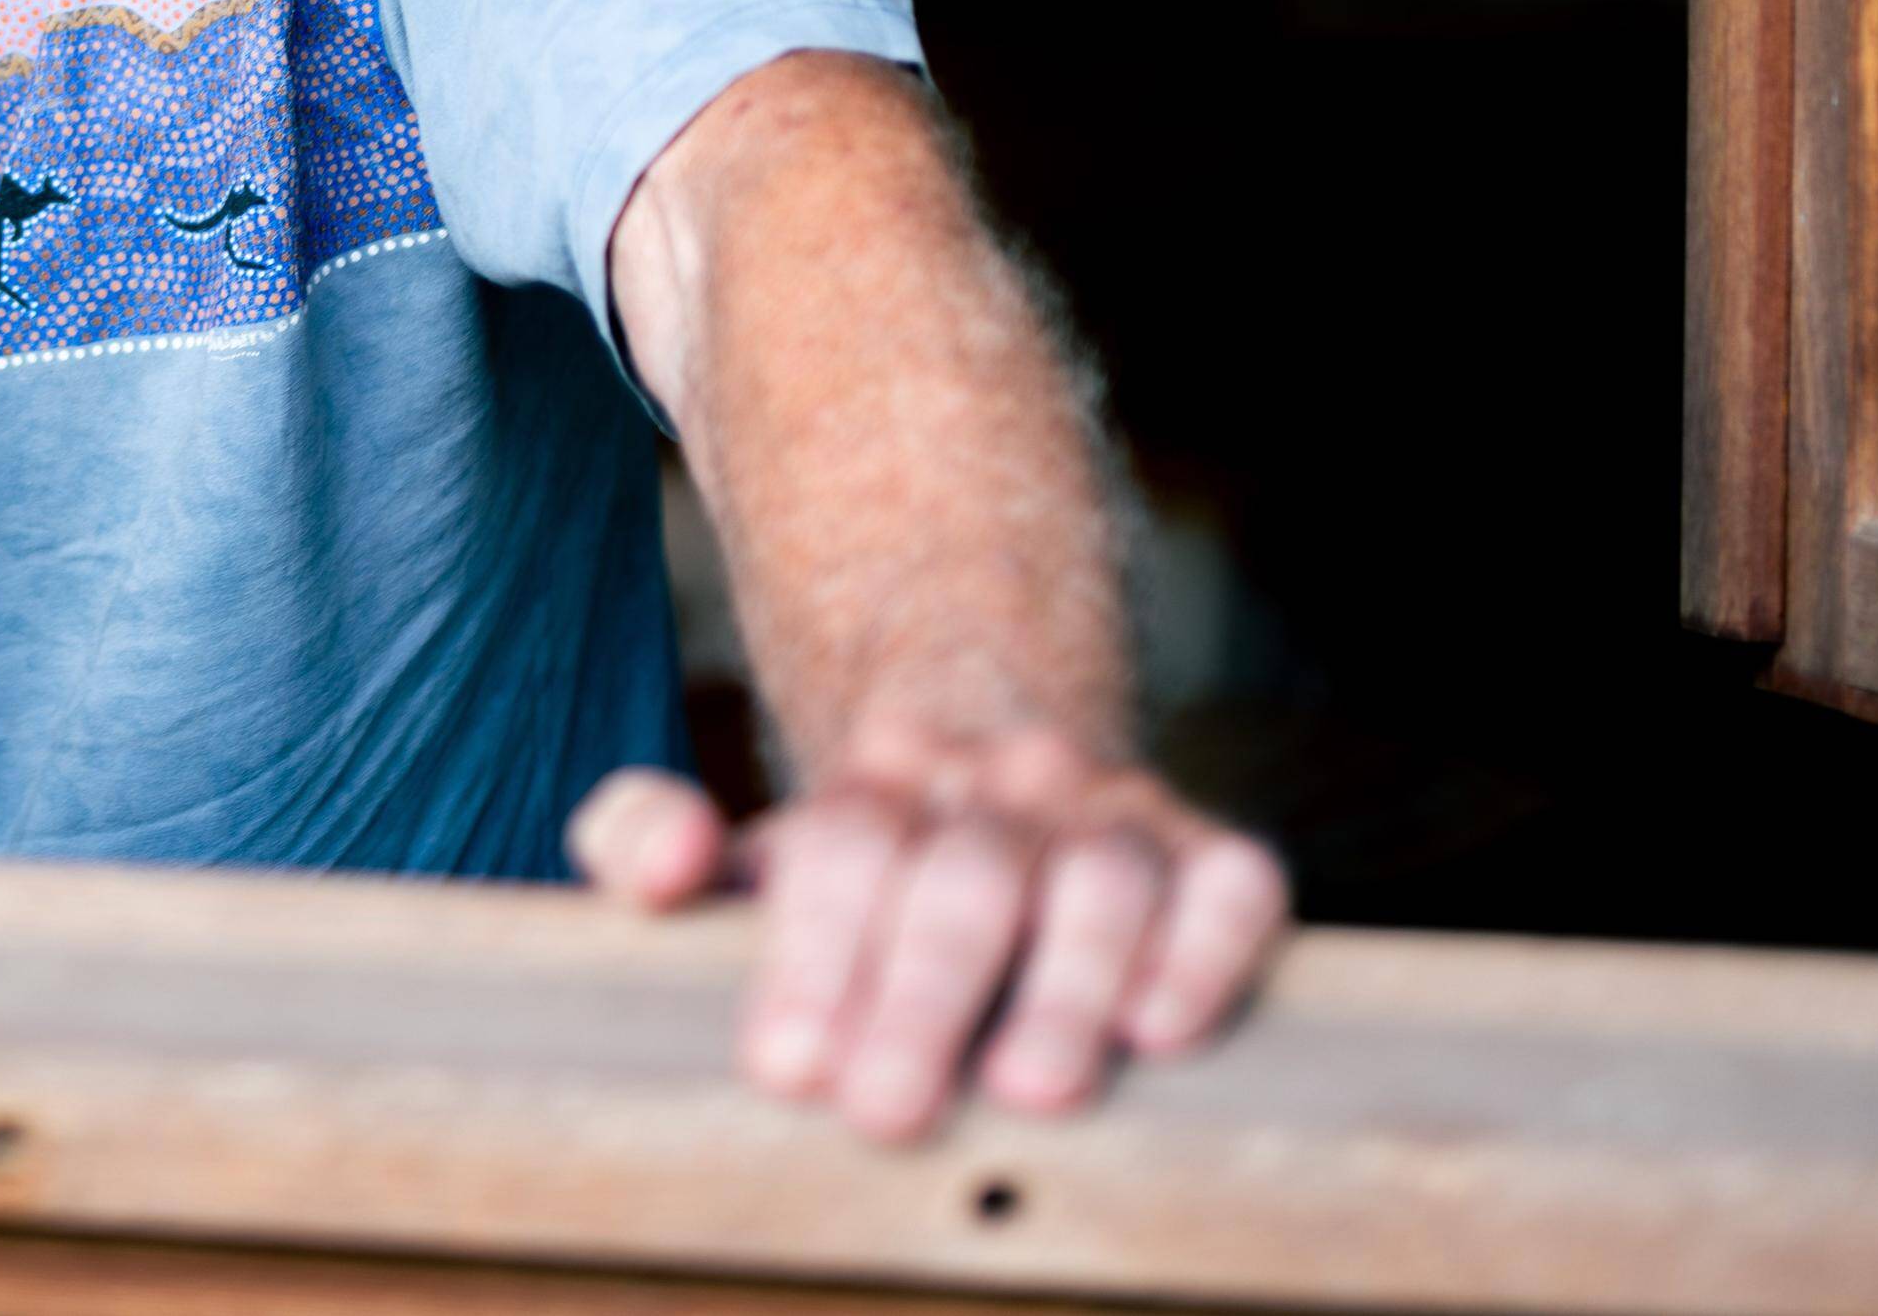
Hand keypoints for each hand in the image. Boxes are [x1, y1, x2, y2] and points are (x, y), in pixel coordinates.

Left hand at [567, 718, 1288, 1140]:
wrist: (1000, 764)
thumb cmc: (861, 862)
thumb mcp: (742, 846)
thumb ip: (647, 837)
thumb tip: (662, 866)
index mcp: (875, 781)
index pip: (841, 849)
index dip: (811, 959)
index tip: (785, 1069)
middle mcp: (1001, 783)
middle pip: (963, 875)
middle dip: (921, 997)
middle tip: (887, 1112)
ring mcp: (1113, 813)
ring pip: (1102, 876)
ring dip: (1065, 985)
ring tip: (1028, 1092)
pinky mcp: (1211, 856)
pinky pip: (1230, 886)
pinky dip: (1204, 953)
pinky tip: (1159, 1030)